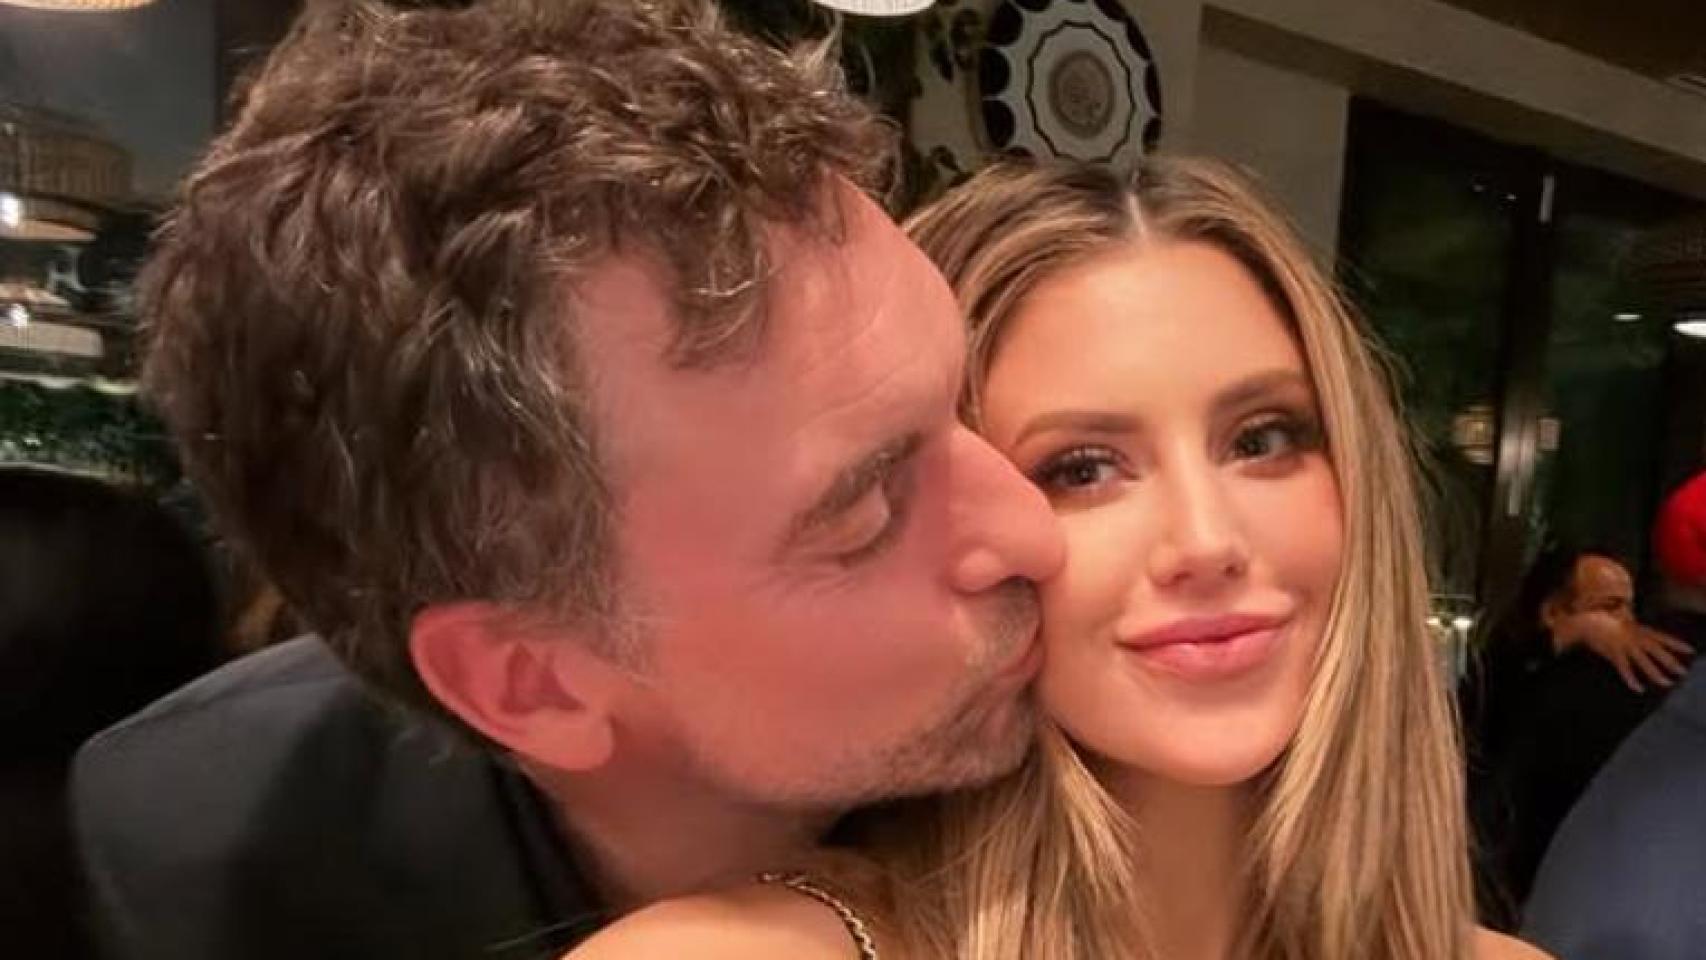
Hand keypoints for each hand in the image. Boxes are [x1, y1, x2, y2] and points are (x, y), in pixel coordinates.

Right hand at [1559, 612, 1693, 692]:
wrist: (1586, 623)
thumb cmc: (1604, 624)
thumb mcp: (1623, 626)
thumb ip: (1635, 634)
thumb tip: (1647, 644)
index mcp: (1637, 629)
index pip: (1661, 637)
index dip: (1676, 643)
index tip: (1691, 650)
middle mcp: (1633, 636)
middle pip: (1656, 650)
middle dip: (1670, 661)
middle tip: (1683, 672)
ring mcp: (1623, 644)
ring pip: (1644, 661)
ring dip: (1656, 673)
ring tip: (1667, 683)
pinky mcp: (1613, 653)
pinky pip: (1625, 668)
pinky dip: (1632, 679)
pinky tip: (1639, 688)